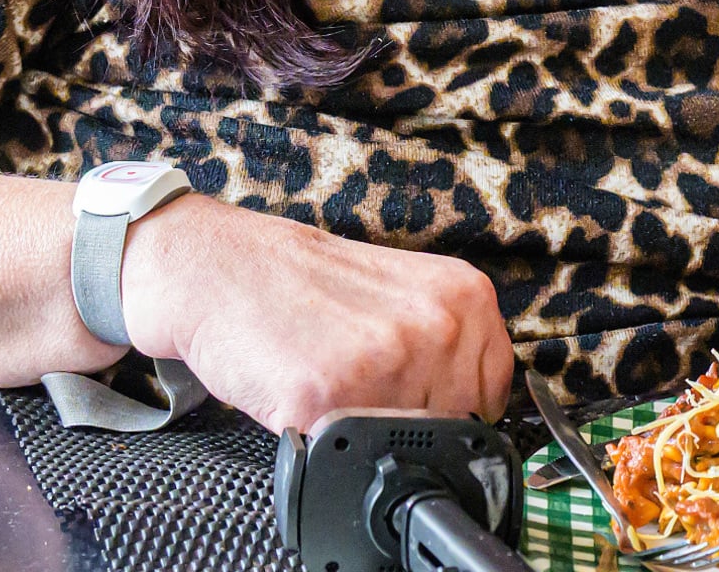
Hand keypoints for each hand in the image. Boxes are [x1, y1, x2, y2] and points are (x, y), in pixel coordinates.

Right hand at [118, 196, 513, 430]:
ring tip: (331, 379)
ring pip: (400, 443)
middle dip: (405, 418)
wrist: (226, 269)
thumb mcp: (407, 294)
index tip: (411, 392)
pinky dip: (318, 436)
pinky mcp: (327, 398)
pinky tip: (303, 391)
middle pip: (449, 425)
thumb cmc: (309, 283)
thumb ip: (450, 345)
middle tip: (358, 378)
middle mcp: (435, 327)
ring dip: (362, 428)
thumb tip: (474, 412)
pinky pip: (342, 450)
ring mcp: (384, 363)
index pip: (492, 394)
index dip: (447, 405)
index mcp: (465, 296)